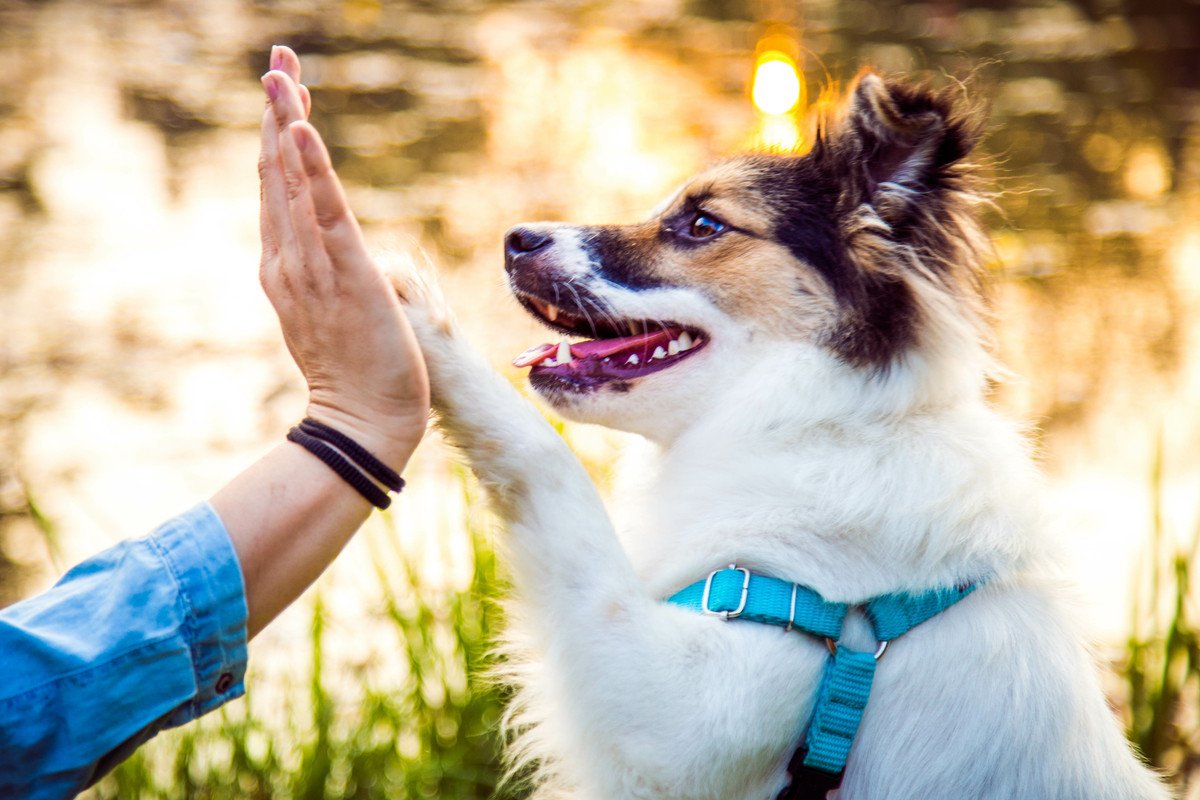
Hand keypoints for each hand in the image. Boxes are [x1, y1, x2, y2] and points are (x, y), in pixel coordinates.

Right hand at [258, 46, 429, 470]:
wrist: (364, 422)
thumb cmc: (358, 374)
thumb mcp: (333, 313)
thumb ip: (326, 276)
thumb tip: (338, 255)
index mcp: (285, 266)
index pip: (280, 189)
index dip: (281, 136)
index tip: (287, 92)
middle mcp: (288, 260)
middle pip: (277, 173)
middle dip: (278, 111)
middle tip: (278, 59)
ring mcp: (311, 266)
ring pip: (292, 182)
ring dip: (286, 122)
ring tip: (281, 73)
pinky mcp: (344, 273)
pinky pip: (324, 211)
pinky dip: (310, 168)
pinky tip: (300, 128)